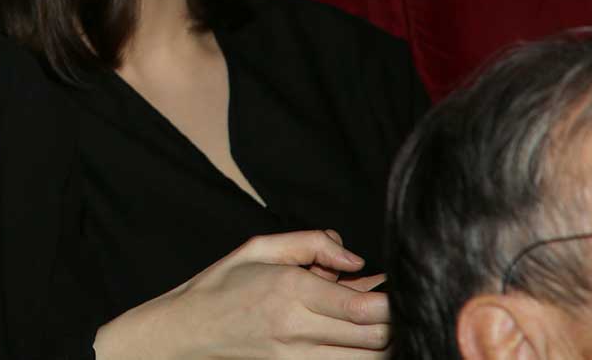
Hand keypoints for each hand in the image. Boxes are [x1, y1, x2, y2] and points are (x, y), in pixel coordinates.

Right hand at [94, 230, 390, 358]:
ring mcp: (298, 358)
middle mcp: (299, 329)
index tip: (403, 288)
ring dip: (385, 341)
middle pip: (376, 338)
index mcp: (291, 290)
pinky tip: (361, 338)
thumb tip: (356, 258)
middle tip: (399, 302)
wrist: (189, 329)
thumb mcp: (260, 247)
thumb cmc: (223, 284)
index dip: (395, 302)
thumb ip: (311, 243)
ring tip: (380, 320)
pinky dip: (362, 354)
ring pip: (368, 359)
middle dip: (398, 321)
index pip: (365, 307)